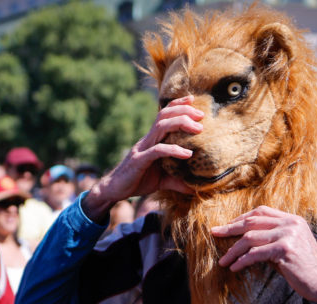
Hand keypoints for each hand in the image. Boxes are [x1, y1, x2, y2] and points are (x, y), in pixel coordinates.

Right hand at [82, 96, 202, 221]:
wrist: (115, 190)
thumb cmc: (137, 181)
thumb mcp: (162, 180)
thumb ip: (177, 181)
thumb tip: (194, 188)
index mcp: (152, 139)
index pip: (164, 115)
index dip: (177, 104)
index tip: (193, 100)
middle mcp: (147, 139)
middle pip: (164, 115)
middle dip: (184, 111)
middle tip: (201, 115)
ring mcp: (142, 148)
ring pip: (161, 127)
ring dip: (181, 123)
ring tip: (198, 129)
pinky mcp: (139, 161)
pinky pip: (157, 150)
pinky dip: (173, 149)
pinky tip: (188, 154)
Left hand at [211, 206, 316, 301]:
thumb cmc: (305, 270)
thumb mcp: (288, 248)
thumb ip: (271, 240)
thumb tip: (245, 242)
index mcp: (292, 220)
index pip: (261, 211)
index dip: (241, 218)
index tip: (227, 226)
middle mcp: (290, 223)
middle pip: (252, 221)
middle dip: (230, 228)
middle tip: (214, 234)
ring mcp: (288, 235)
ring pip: (250, 238)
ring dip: (233, 250)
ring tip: (223, 261)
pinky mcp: (285, 249)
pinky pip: (255, 254)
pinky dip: (242, 261)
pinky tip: (234, 267)